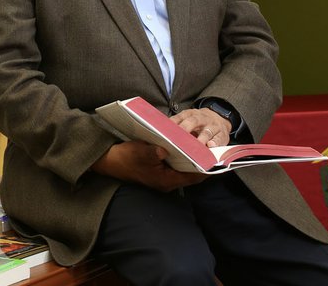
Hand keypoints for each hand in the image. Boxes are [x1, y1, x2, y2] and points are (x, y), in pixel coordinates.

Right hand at [91, 141, 207, 191]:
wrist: (110, 161)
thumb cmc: (125, 158)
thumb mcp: (140, 153)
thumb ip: (153, 153)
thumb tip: (165, 150)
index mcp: (165, 180)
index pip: (193, 178)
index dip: (206, 169)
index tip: (217, 159)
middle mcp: (167, 181)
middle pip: (191, 174)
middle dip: (202, 162)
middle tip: (212, 149)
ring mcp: (163, 177)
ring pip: (184, 169)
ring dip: (193, 159)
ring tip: (203, 145)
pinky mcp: (159, 171)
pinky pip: (177, 165)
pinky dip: (183, 157)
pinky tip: (186, 145)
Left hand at [170, 107, 230, 147]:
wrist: (220, 118)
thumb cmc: (198, 123)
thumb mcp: (188, 120)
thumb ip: (177, 127)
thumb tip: (161, 137)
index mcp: (191, 114)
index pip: (180, 117)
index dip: (173, 123)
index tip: (166, 130)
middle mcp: (202, 118)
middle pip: (193, 121)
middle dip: (185, 129)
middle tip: (178, 138)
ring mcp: (213, 126)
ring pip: (207, 131)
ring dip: (201, 138)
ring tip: (196, 145)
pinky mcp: (222, 134)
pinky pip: (219, 138)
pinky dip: (215, 142)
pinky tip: (211, 146)